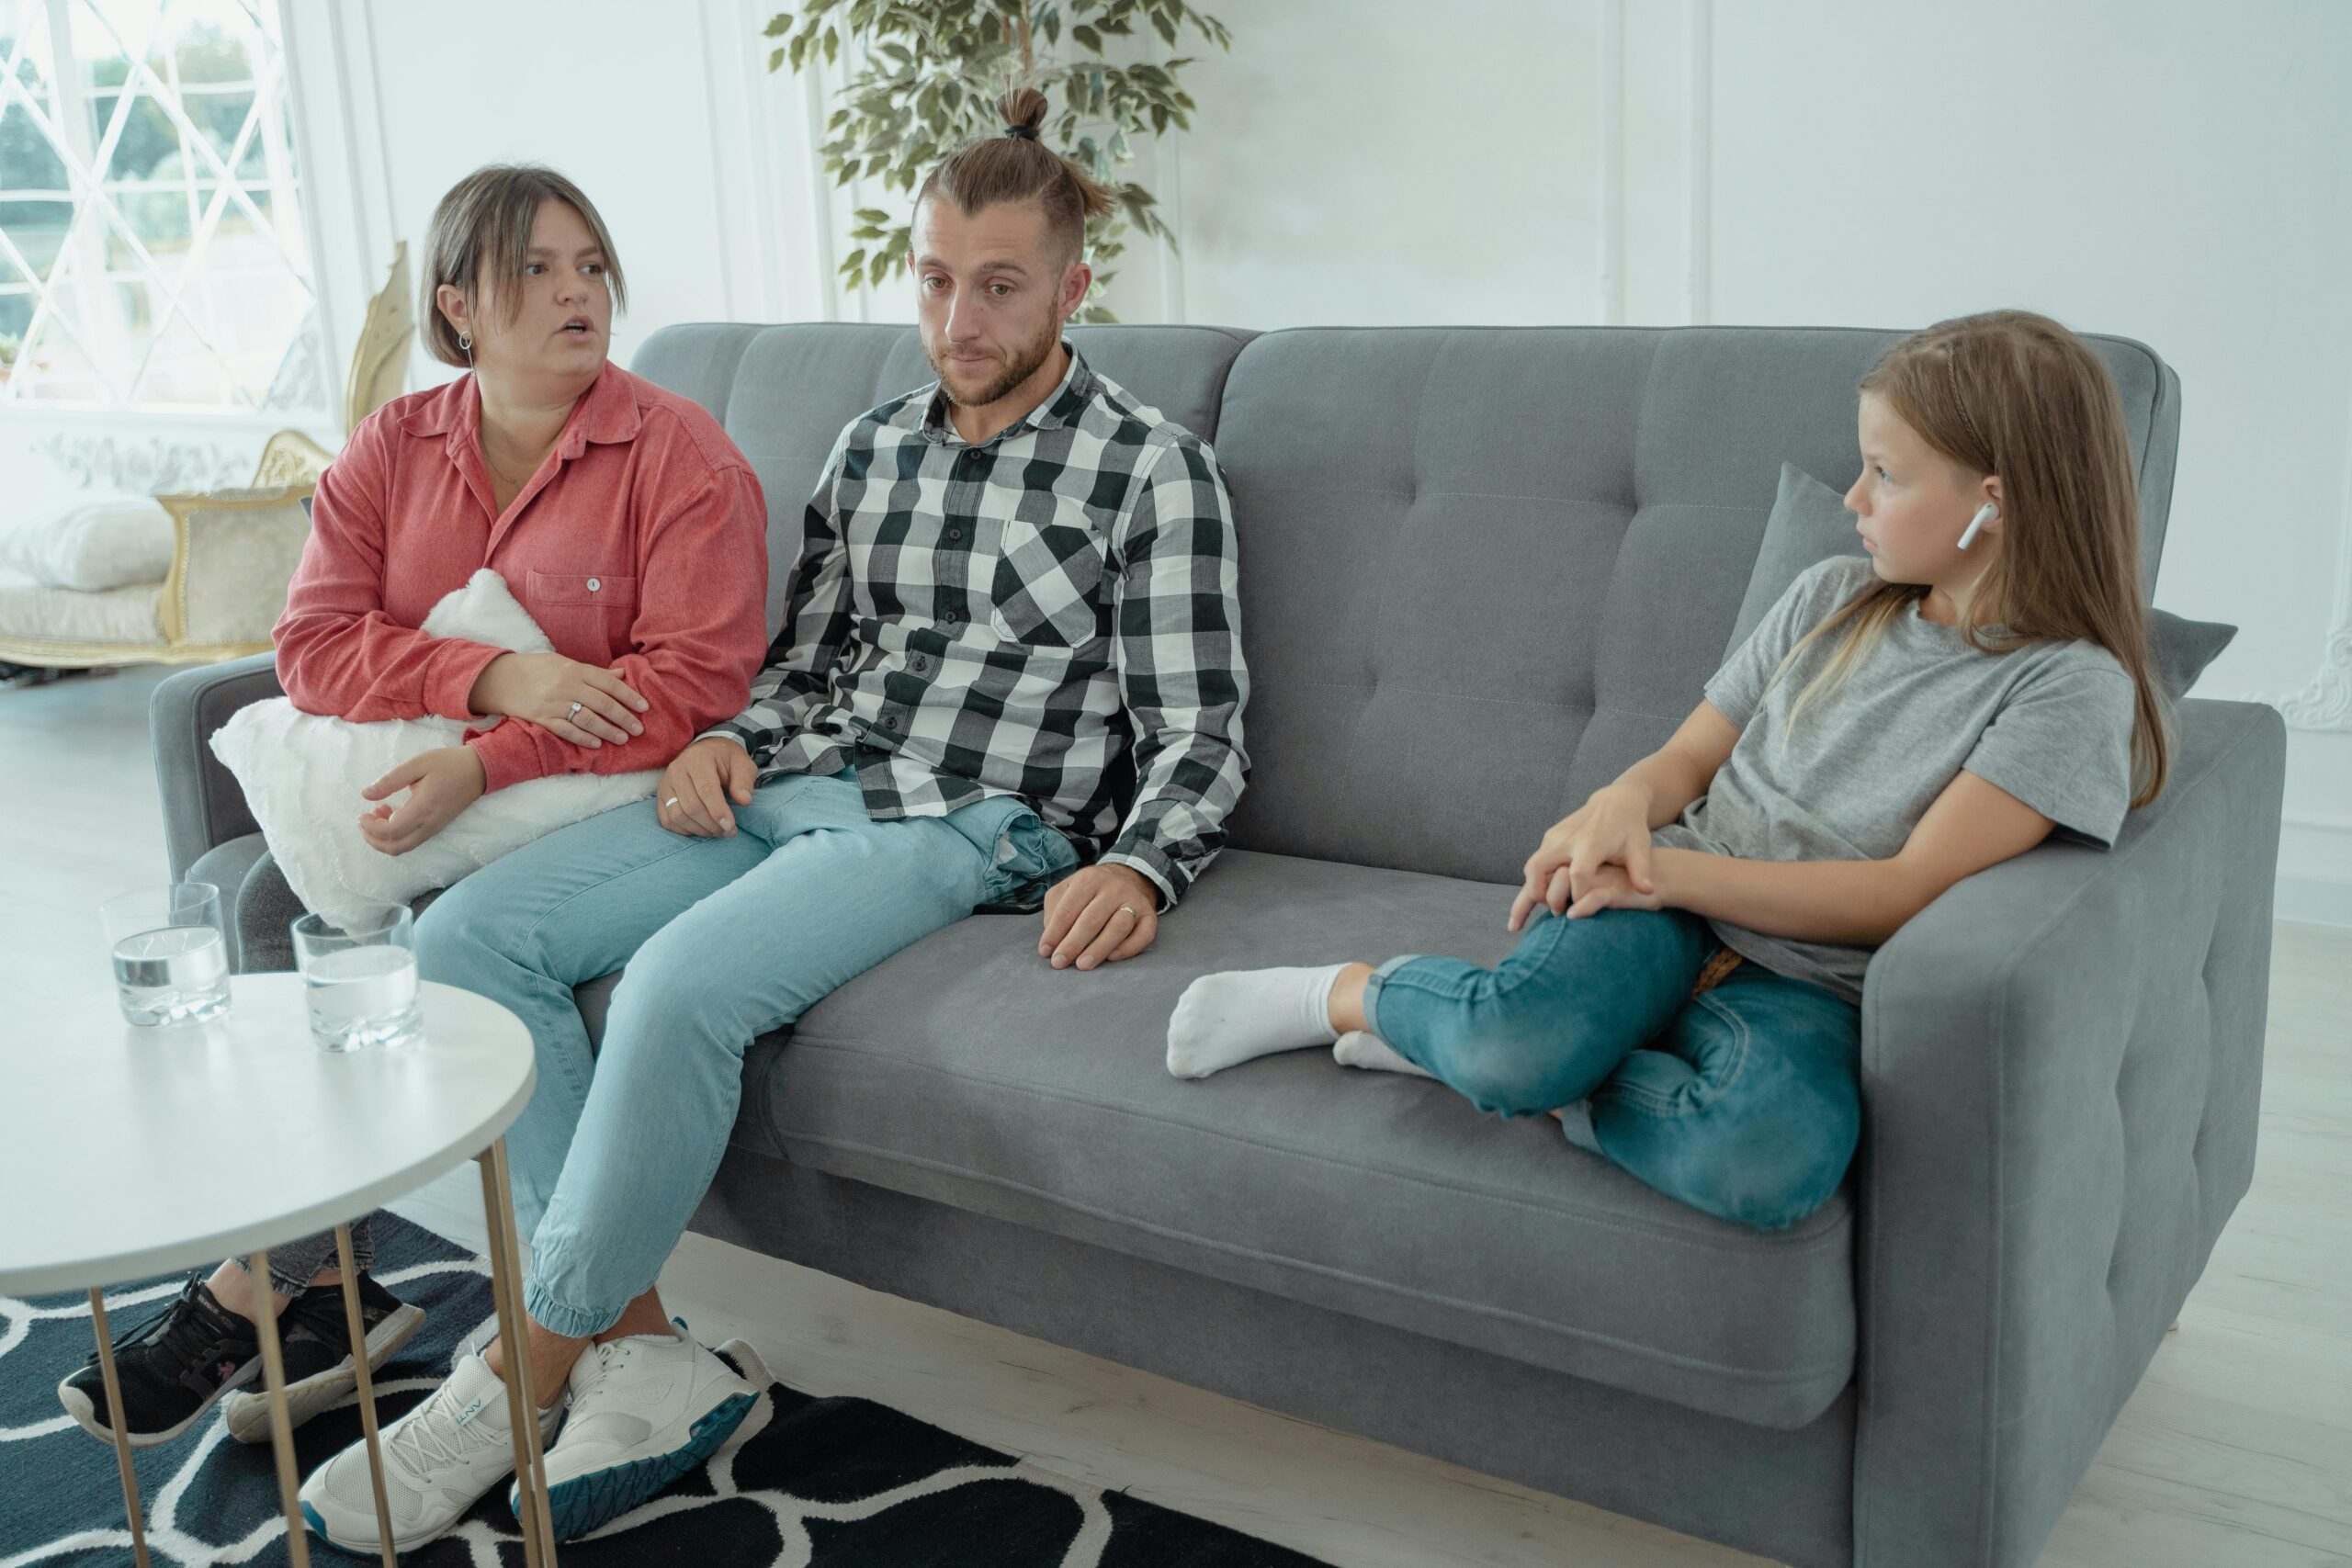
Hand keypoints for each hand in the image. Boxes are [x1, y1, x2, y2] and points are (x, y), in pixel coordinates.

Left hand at [358, 747, 485, 855]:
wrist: (478, 771)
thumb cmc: (448, 764)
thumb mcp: (417, 764)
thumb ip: (390, 780)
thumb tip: (366, 794)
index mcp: (423, 808)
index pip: (391, 831)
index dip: (371, 827)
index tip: (363, 812)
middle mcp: (429, 824)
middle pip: (395, 847)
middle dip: (373, 839)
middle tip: (364, 820)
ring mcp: (434, 828)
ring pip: (403, 847)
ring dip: (384, 838)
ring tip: (378, 814)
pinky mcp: (436, 827)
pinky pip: (411, 841)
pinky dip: (396, 836)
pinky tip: (392, 816)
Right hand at [469, 651, 647, 747]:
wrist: (501, 678)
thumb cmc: (538, 669)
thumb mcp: (565, 663)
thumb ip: (594, 672)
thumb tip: (622, 675)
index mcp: (575, 669)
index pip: (609, 683)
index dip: (629, 696)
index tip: (644, 707)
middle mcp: (566, 686)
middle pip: (602, 703)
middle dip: (624, 717)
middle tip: (638, 729)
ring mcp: (554, 703)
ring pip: (587, 719)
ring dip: (608, 730)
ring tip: (623, 738)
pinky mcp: (541, 718)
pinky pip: (566, 730)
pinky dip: (583, 738)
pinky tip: (597, 743)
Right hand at [657, 737, 756, 836]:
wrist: (707, 753)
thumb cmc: (726, 760)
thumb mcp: (743, 764)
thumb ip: (744, 781)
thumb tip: (744, 801)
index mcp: (698, 758)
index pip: (706, 790)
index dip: (718, 811)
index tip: (730, 826)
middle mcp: (677, 770)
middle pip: (691, 806)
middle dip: (712, 824)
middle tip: (729, 831)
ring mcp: (666, 784)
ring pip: (678, 816)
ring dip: (700, 830)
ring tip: (717, 831)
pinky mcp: (661, 797)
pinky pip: (668, 821)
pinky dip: (685, 830)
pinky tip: (701, 829)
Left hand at [1039, 863, 1159, 971]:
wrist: (1128, 877)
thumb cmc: (1090, 892)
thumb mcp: (1067, 889)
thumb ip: (1054, 909)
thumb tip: (1052, 939)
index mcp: (1088, 879)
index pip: (1068, 909)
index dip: (1055, 932)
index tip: (1045, 952)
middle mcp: (1113, 888)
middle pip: (1092, 919)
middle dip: (1073, 944)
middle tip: (1060, 963)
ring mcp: (1134, 900)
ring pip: (1118, 927)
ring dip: (1099, 948)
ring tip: (1083, 965)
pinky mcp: (1150, 915)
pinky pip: (1143, 934)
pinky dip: (1129, 948)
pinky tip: (1113, 958)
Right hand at [1508, 784, 1658, 931]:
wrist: (1615, 801)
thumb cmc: (1630, 829)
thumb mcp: (1640, 848)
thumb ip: (1641, 871)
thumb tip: (1648, 891)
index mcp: (1591, 843)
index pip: (1577, 874)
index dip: (1578, 894)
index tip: (1580, 909)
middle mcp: (1568, 839)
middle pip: (1539, 867)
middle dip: (1540, 893)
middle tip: (1554, 912)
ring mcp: (1555, 836)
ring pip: (1532, 866)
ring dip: (1533, 888)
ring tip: (1547, 905)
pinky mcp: (1550, 836)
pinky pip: (1536, 861)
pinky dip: (1536, 879)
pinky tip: (1549, 893)